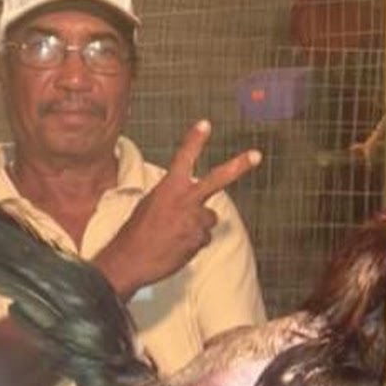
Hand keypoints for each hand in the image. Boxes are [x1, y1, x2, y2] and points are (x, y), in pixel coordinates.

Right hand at [95, 120, 260, 297]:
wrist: (129, 260)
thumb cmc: (136, 233)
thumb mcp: (149, 205)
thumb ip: (172, 198)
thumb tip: (188, 203)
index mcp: (169, 187)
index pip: (184, 157)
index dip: (195, 140)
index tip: (206, 124)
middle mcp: (185, 200)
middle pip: (218, 179)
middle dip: (238, 166)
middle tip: (256, 155)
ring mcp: (194, 220)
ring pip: (209, 218)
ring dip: (198, 225)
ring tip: (176, 234)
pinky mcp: (198, 240)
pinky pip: (203, 238)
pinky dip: (193, 243)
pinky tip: (175, 247)